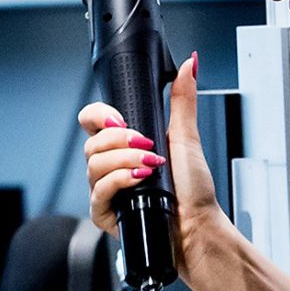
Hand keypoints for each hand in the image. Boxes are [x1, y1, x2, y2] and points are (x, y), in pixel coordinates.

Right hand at [76, 53, 223, 276]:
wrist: (199, 226)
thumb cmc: (194, 191)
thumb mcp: (187, 137)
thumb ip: (182, 99)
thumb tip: (190, 64)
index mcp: (124, 146)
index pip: (92, 121)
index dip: (100, 115)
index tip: (122, 119)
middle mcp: (112, 167)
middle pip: (91, 142)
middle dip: (121, 141)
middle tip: (147, 145)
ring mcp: (106, 190)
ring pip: (93, 165)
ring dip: (125, 161)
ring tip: (151, 167)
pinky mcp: (105, 213)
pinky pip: (98, 191)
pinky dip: (119, 181)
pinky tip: (139, 180)